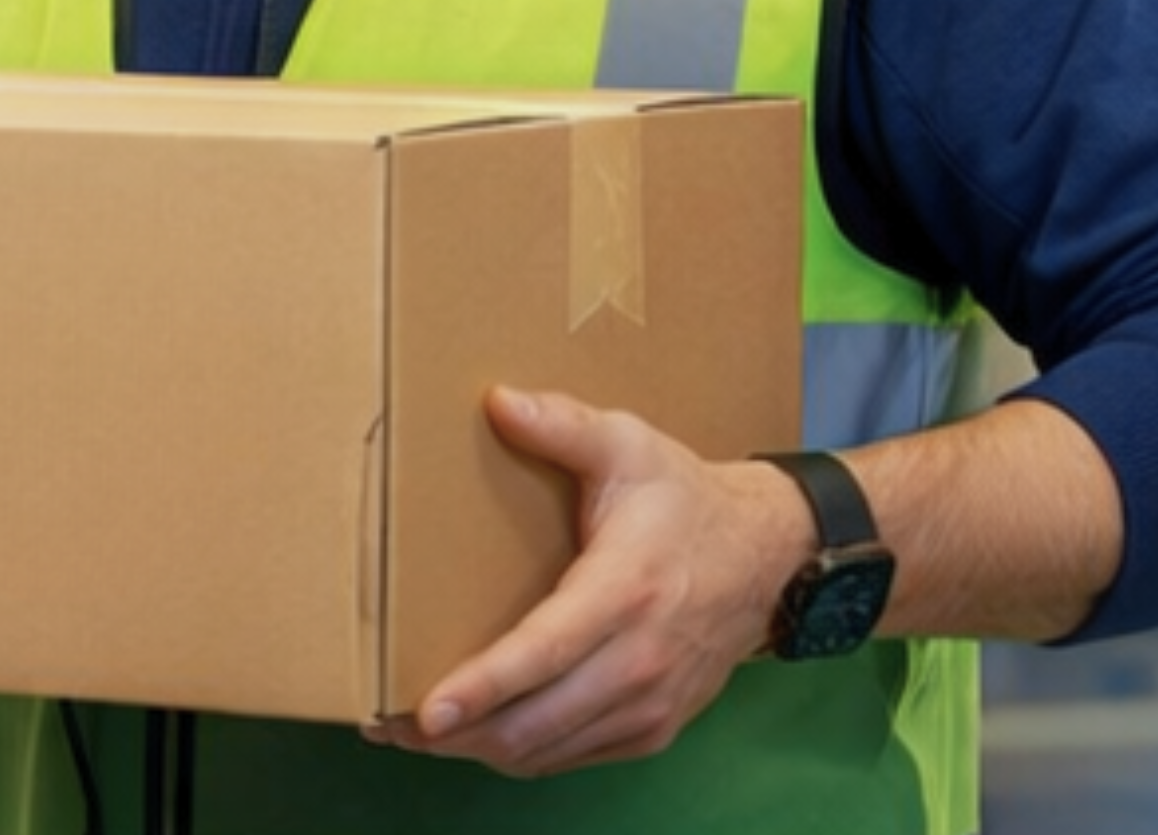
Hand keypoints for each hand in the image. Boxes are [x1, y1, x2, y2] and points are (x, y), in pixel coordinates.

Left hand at [363, 387, 813, 776]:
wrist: (768, 555)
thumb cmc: (685, 499)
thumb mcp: (629, 445)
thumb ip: (563, 424)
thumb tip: (497, 400)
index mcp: (627, 589)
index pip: (545, 651)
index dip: (483, 686)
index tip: (429, 708)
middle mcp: (640, 658)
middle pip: (534, 720)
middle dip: (456, 733)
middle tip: (389, 724)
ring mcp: (650, 701)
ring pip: (546, 749)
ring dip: (479, 749)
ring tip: (418, 734)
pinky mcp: (653, 726)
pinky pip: (572, 757)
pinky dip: (520, 753)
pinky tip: (479, 735)